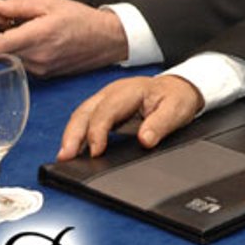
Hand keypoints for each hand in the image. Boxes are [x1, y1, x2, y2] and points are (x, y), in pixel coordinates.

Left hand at [0, 0, 127, 76]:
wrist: (109, 40)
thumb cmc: (83, 19)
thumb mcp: (51, 3)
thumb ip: (18, 5)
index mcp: (39, 36)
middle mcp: (37, 57)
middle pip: (0, 51)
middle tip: (4, 22)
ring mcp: (40, 69)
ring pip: (10, 57)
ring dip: (9, 44)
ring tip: (26, 30)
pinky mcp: (44, 75)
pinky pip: (22, 63)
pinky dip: (21, 52)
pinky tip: (36, 41)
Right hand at [57, 74, 203, 159]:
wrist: (179, 88)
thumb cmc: (176, 97)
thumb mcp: (177, 109)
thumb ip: (161, 124)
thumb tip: (145, 140)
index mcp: (129, 90)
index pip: (106, 110)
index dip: (98, 131)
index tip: (96, 152)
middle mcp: (112, 93)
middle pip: (85, 112)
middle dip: (72, 134)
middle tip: (65, 157)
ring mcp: (106, 100)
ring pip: (81, 116)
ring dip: (70, 136)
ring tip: (64, 157)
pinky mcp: (104, 109)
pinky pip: (86, 120)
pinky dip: (77, 135)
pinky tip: (74, 150)